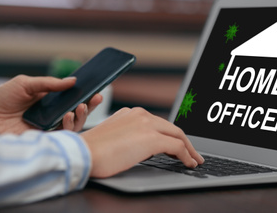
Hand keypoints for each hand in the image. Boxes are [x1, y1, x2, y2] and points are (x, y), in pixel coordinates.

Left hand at [0, 75, 101, 133]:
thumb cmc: (1, 100)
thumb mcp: (25, 84)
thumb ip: (50, 83)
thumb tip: (73, 80)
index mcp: (49, 103)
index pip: (72, 100)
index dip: (85, 96)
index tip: (96, 90)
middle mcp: (51, 116)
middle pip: (77, 113)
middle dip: (90, 106)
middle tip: (96, 97)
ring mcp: (48, 129)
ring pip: (74, 125)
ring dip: (81, 116)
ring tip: (80, 107)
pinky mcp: (44, 141)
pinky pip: (63, 136)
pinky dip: (69, 126)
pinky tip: (68, 116)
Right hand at [81, 107, 204, 177]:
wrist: (81, 154)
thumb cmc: (93, 151)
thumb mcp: (115, 137)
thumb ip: (132, 136)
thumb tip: (149, 148)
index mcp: (132, 113)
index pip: (160, 124)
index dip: (173, 136)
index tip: (180, 146)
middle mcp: (141, 115)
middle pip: (172, 128)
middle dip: (186, 143)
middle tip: (194, 154)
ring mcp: (147, 124)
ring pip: (178, 135)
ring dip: (189, 149)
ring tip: (194, 160)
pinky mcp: (151, 138)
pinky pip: (176, 147)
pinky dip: (186, 155)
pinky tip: (189, 163)